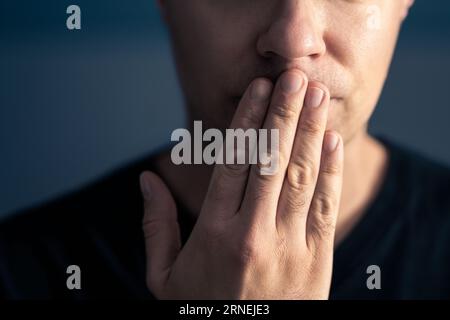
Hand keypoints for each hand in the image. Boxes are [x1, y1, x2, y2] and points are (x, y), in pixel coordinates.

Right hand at [140, 70, 343, 298]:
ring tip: (316, 94)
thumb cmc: (201, 309)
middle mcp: (252, 233)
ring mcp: (289, 246)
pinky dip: (331, 169)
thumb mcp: (164, 276)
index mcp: (213, 233)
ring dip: (310, 130)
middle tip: (293, 75)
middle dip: (284, 112)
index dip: (247, 121)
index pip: (232, 163)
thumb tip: (146, 180)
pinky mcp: (317, 259)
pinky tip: (331, 138)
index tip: (258, 89)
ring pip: (301, 176)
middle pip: (270, 160)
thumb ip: (156, 226)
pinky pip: (326, 205)